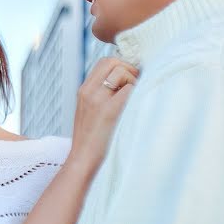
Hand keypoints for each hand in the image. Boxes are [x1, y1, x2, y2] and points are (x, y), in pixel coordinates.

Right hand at [69, 57, 138, 178]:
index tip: (129, 83)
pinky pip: (131, 89)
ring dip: (135, 82)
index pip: (106, 62)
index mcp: (84, 90)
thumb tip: (130, 78)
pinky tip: (138, 108)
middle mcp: (88, 91)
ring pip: (123, 72)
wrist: (84, 161)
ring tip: (134, 101)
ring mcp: (97, 100)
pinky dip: (139, 94)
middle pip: (115, 62)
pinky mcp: (109, 111)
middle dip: (130, 70)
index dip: (122, 66)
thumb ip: (103, 94)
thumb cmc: (94, 140)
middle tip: (135, 89)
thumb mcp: (91, 111)